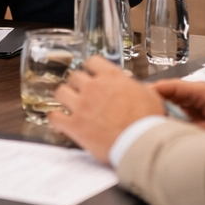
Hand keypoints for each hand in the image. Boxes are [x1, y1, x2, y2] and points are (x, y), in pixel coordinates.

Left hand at [46, 57, 165, 163]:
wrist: (142, 143)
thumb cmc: (148, 122)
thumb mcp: (149, 95)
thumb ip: (134, 87)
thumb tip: (132, 87)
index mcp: (111, 77)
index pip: (92, 61)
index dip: (91, 69)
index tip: (92, 74)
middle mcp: (93, 87)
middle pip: (75, 76)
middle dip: (78, 84)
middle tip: (83, 93)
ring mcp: (81, 105)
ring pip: (61, 92)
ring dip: (65, 98)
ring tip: (69, 104)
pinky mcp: (74, 125)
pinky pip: (54, 117)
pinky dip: (55, 119)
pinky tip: (59, 122)